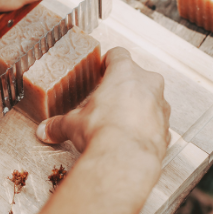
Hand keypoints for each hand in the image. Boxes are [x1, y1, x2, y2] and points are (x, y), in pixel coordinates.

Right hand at [36, 47, 170, 162]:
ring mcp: (160, 105)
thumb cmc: (102, 132)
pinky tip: (132, 138)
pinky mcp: (167, 128)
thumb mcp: (72, 124)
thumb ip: (58, 124)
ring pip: (151, 97)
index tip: (102, 70)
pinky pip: (157, 122)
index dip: (108, 62)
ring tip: (120, 120)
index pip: (118, 54)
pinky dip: (147, 127)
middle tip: (108, 98)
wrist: (126, 159)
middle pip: (137, 75)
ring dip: (138, 105)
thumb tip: (45, 130)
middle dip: (124, 85)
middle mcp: (147, 83)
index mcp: (124, 72)